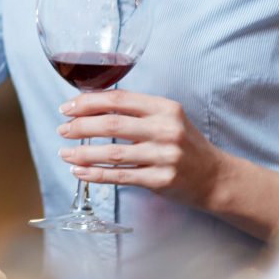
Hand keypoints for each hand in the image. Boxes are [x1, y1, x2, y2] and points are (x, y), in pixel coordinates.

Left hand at [57, 89, 222, 209]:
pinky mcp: (161, 180)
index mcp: (165, 108)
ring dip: (83, 154)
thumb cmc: (185, 145)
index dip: (88, 102)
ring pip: (113, 153)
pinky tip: (80, 172)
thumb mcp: (168, 118)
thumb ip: (136, 111)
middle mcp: (166, 129)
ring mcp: (164, 156)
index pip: (118, 99)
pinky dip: (96, 174)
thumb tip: (90, 106)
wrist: (216, 177)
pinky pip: (120, 176)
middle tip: (62, 129)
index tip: (67, 107)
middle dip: (80, 126)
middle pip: (112, 124)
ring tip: (65, 153)